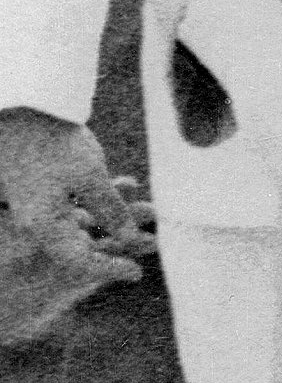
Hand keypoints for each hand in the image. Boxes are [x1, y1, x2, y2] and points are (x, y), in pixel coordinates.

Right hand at [0, 108, 155, 340]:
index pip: (79, 262)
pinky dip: (103, 198)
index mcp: (44, 228)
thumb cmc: (54, 143)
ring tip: (150, 210)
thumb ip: (111, 210)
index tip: (137, 273)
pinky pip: (78, 201)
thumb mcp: (90, 177)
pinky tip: (128, 184)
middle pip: (83, 243)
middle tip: (154, 240)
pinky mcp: (45, 187)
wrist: (25, 109)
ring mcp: (41, 205)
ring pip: (85, 220)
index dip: (109, 268)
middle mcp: (40, 222)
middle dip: (121, 242)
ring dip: (117, 217)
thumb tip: (129, 238)